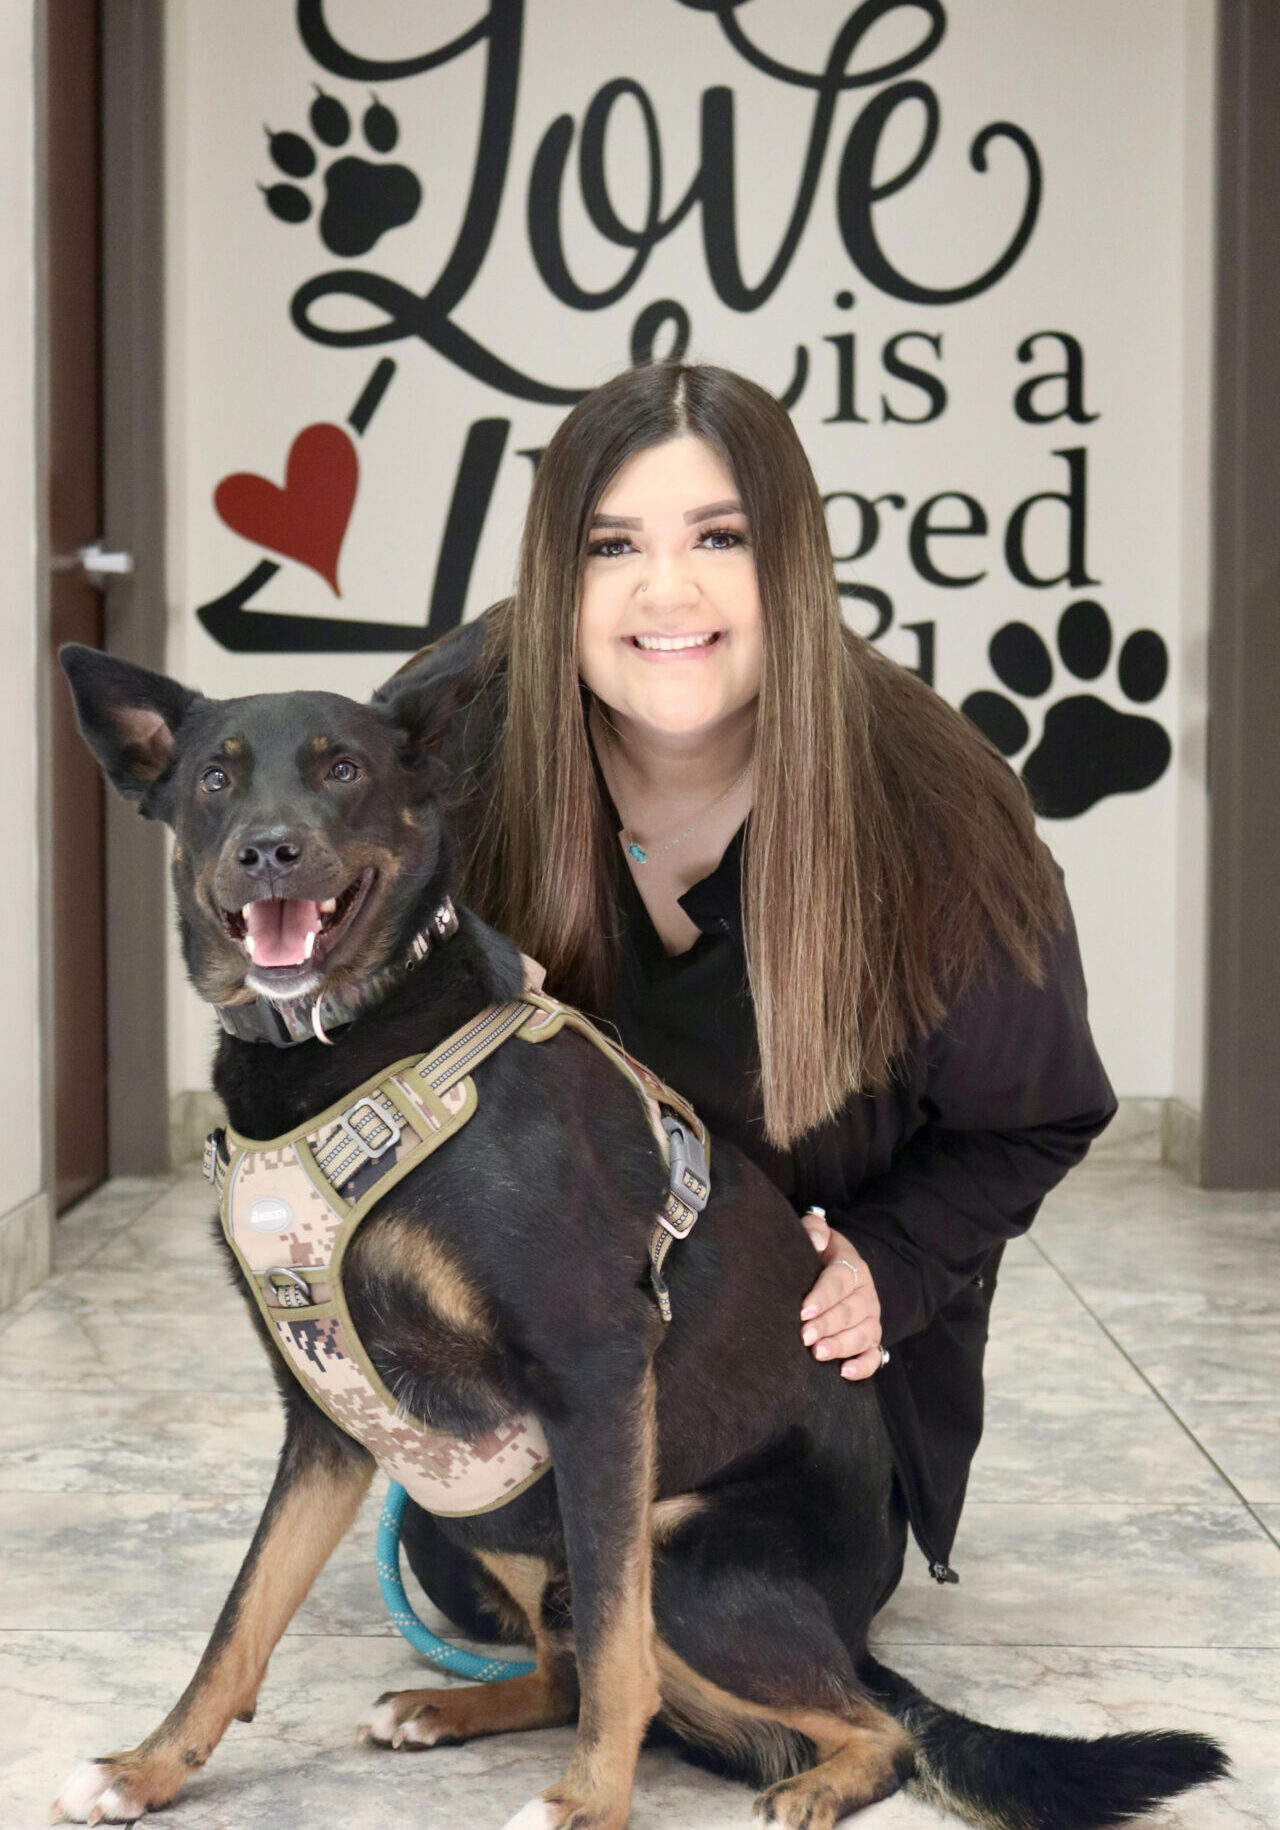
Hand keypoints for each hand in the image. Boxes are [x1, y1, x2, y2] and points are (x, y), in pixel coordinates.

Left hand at [798, 1209, 884, 1380]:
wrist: (839, 1269)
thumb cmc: (819, 1254)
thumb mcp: (818, 1234)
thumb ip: (813, 1228)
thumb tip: (816, 1240)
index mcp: (852, 1266)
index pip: (840, 1281)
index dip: (823, 1296)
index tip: (803, 1310)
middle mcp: (866, 1294)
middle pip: (850, 1311)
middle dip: (827, 1325)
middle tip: (804, 1336)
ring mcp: (871, 1319)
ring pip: (863, 1335)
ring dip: (841, 1346)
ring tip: (819, 1354)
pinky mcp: (872, 1340)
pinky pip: (875, 1356)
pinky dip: (864, 1366)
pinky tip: (846, 1373)